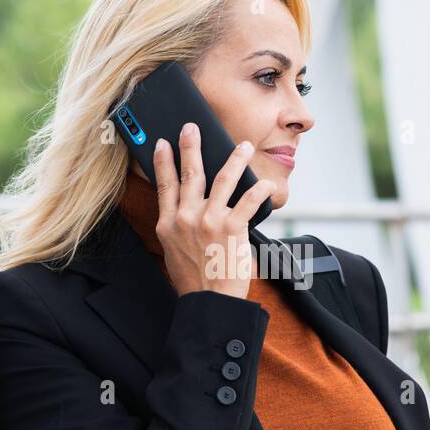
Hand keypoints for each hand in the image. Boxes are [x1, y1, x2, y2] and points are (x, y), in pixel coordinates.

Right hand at [153, 122, 274, 300]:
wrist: (209, 302)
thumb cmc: (193, 280)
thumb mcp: (172, 251)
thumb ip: (176, 227)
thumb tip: (183, 209)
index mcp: (168, 224)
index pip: (164, 184)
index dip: (162, 161)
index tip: (161, 144)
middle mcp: (186, 218)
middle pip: (190, 173)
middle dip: (191, 146)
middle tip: (193, 127)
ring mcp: (210, 220)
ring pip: (223, 179)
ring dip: (234, 159)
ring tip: (242, 147)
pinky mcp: (233, 227)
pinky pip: (249, 200)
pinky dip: (260, 190)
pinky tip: (267, 185)